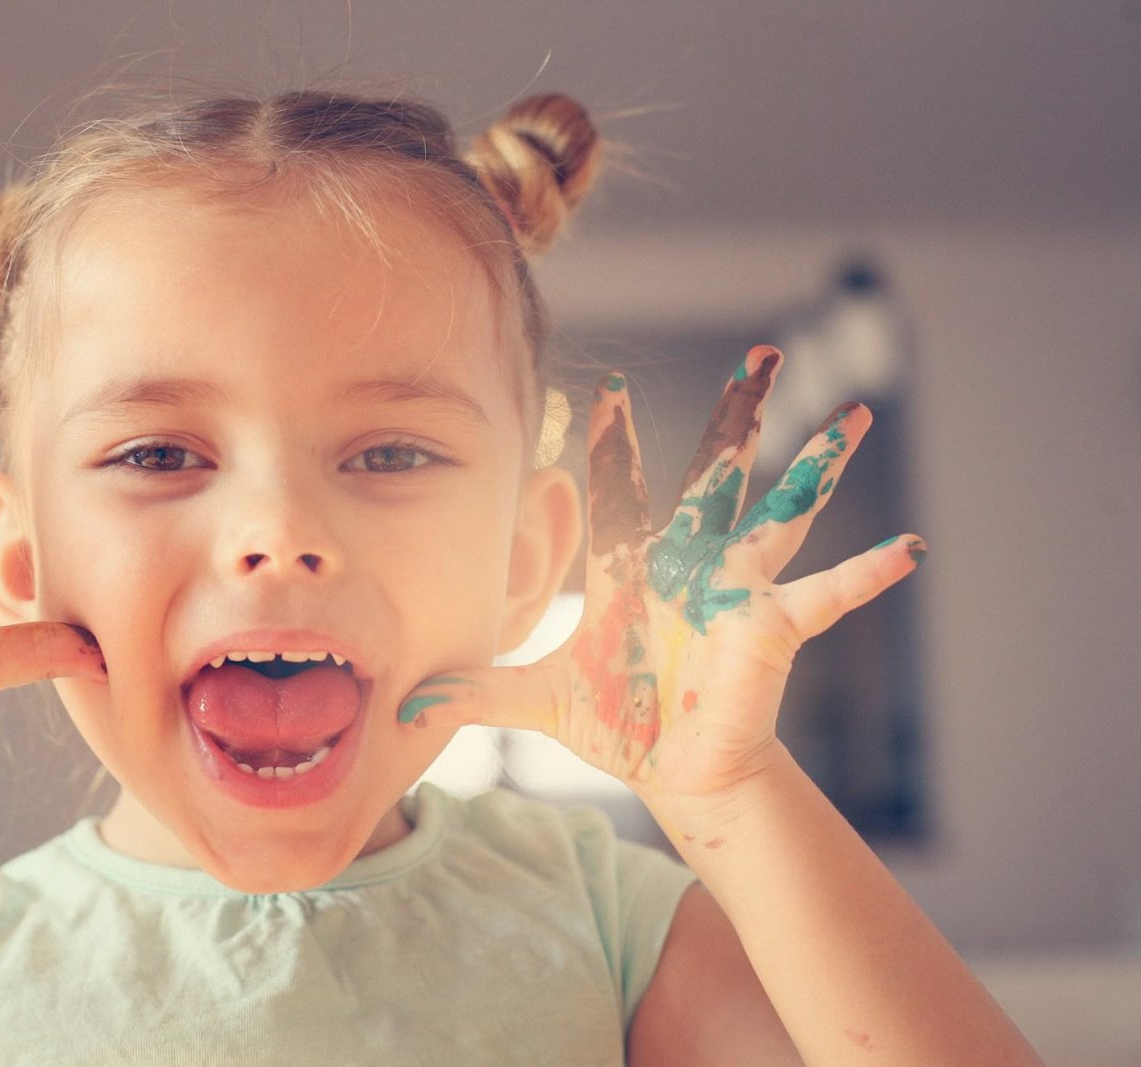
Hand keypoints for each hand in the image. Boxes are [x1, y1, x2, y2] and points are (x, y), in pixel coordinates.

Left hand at [397, 345, 923, 804]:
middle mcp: (690, 565)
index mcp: (633, 570)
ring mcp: (735, 590)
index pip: (617, 491)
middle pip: (713, 474)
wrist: (675, 772)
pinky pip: (824, 595)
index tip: (604, 386)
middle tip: (759, 352)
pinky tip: (908, 550)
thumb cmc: (615, 723)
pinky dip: (865, 575)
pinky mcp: (770, 629)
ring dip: (816, 466)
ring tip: (854, 415)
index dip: (610, 442)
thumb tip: (404, 705)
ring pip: (780, 512)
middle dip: (735, 416)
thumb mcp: (536, 700)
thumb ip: (473, 693)